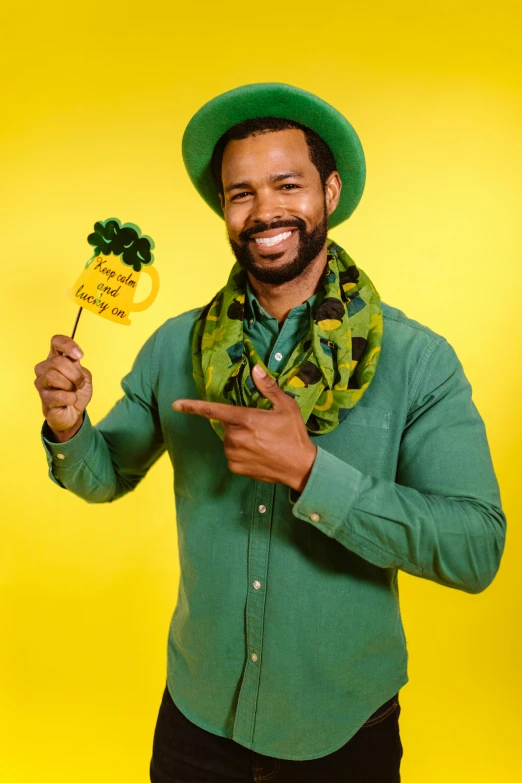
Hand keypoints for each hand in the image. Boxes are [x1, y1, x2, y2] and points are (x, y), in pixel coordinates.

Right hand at [34, 335, 92, 438]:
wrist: (73, 413)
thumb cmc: (76, 392)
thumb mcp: (84, 376)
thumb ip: (78, 366)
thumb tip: (74, 360)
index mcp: (55, 358)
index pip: (56, 341)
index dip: (68, 345)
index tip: (80, 356)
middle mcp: (45, 368)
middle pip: (58, 361)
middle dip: (75, 374)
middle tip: (79, 383)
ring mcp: (41, 383)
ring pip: (53, 376)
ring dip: (70, 385)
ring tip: (73, 391)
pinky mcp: (44, 398)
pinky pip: (59, 395)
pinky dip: (71, 398)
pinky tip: (70, 401)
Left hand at [173, 364, 316, 491]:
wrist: (300, 467)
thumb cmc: (294, 435)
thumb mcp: (286, 406)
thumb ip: (268, 387)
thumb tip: (256, 368)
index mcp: (246, 419)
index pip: (213, 410)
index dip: (193, 406)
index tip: (177, 404)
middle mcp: (235, 437)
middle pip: (227, 424)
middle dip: (239, 423)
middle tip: (261, 428)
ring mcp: (233, 454)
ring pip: (229, 440)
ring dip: (240, 438)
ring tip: (262, 442)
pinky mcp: (235, 467)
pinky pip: (232, 455)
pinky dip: (241, 452)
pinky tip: (259, 453)